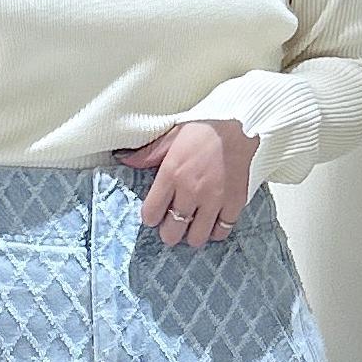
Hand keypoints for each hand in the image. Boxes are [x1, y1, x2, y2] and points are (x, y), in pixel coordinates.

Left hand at [113, 119, 259, 247]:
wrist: (238, 124)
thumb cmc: (202, 128)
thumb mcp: (170, 136)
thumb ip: (147, 154)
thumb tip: (123, 159)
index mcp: (171, 174)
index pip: (151, 214)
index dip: (150, 216)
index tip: (154, 213)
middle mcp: (191, 191)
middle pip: (172, 232)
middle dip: (168, 232)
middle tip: (170, 225)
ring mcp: (214, 200)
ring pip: (197, 237)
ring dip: (191, 234)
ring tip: (191, 225)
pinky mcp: (234, 203)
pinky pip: (222, 231)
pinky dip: (215, 231)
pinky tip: (211, 222)